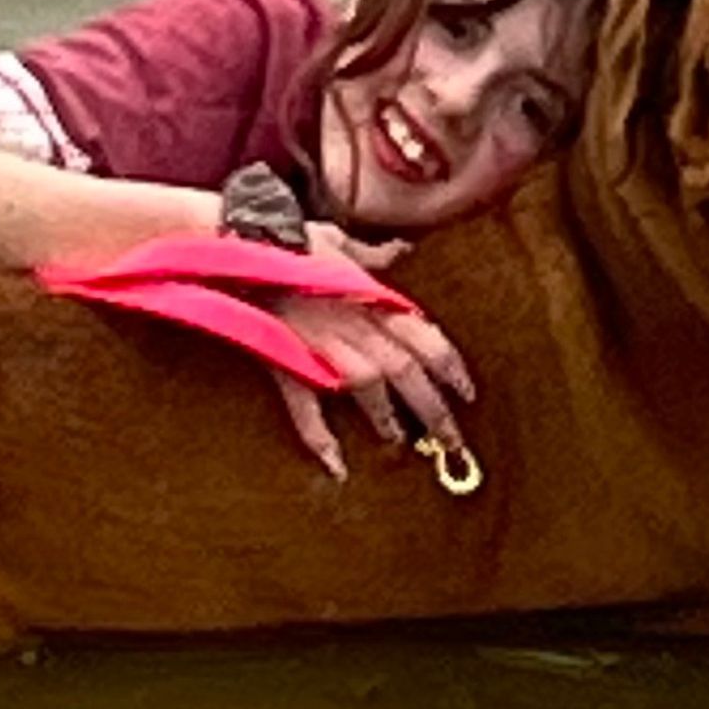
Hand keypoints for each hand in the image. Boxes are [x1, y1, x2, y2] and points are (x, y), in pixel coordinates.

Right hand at [267, 255, 474, 479]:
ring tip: (397, 442)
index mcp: (372, 297)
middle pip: (406, 371)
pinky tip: (337, 467)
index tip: (468, 395)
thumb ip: (374, 256)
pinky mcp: (288, 361)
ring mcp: (322, 344)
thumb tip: (401, 250)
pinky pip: (306, 405)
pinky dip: (320, 438)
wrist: (240, 245)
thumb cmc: (291, 240)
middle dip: (433, 409)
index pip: (426, 338)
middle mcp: (356, 323)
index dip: (451, 369)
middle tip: (453, 442)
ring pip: (367, 387)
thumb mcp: (340, 241)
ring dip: (385, 418)